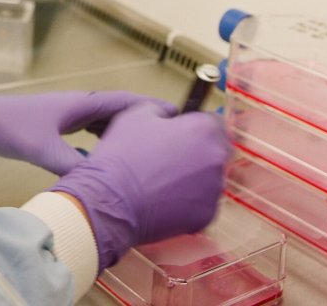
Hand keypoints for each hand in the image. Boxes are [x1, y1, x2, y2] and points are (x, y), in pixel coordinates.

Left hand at [0, 83, 177, 174]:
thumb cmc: (10, 128)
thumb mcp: (43, 149)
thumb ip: (74, 165)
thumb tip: (103, 183)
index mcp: (82, 103)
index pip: (126, 102)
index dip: (152, 109)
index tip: (177, 119)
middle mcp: (80, 104)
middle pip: (120, 111)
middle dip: (144, 123)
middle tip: (168, 140)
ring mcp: (68, 114)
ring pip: (106, 122)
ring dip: (125, 132)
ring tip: (146, 151)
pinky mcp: (57, 125)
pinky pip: (91, 131)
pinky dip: (105, 141)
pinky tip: (109, 158)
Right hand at [49, 105, 229, 269]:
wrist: (110, 200)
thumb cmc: (122, 155)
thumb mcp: (137, 115)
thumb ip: (162, 110)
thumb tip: (170, 116)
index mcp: (204, 129)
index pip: (214, 122)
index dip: (196, 127)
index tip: (183, 134)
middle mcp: (216, 158)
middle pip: (216, 151)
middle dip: (198, 152)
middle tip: (171, 159)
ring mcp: (213, 190)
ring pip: (209, 179)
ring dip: (194, 178)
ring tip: (163, 182)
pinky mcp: (206, 216)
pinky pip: (202, 204)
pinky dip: (188, 202)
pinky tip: (164, 200)